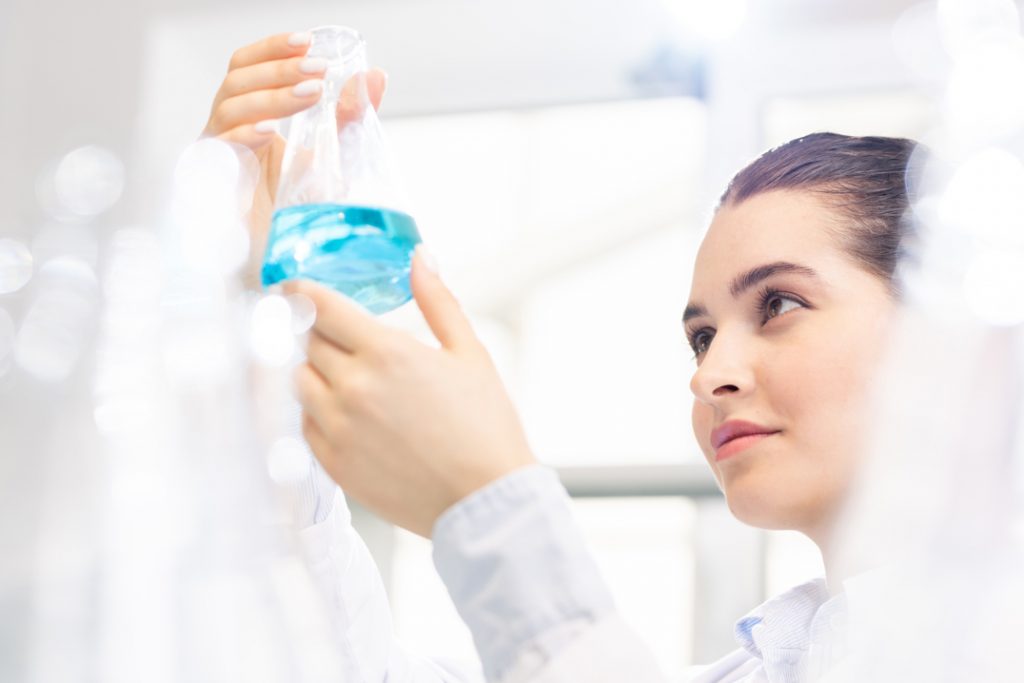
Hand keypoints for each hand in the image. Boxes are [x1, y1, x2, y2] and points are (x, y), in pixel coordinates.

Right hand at [202, 31, 386, 282]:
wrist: (288, 279)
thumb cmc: (302, 225)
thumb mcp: (334, 163)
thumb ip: (349, 119)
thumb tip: (375, 76)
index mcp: (249, 124)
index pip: (247, 69)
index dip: (272, 50)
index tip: (309, 41)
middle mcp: (226, 138)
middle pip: (236, 81)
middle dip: (278, 70)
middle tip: (318, 72)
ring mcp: (214, 163)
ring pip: (226, 108)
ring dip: (271, 97)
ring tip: (310, 95)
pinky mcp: (207, 193)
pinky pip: (214, 154)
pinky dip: (240, 137)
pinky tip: (269, 134)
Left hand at [288, 249, 537, 536]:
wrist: (484, 500)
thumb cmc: (486, 425)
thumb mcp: (470, 353)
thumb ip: (438, 300)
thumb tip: (421, 257)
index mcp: (386, 352)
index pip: (322, 307)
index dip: (303, 291)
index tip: (297, 286)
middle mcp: (353, 387)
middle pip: (308, 342)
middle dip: (318, 332)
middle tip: (335, 334)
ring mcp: (339, 428)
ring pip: (300, 382)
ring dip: (314, 371)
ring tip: (342, 376)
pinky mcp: (334, 463)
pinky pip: (305, 425)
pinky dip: (317, 412)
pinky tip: (346, 414)